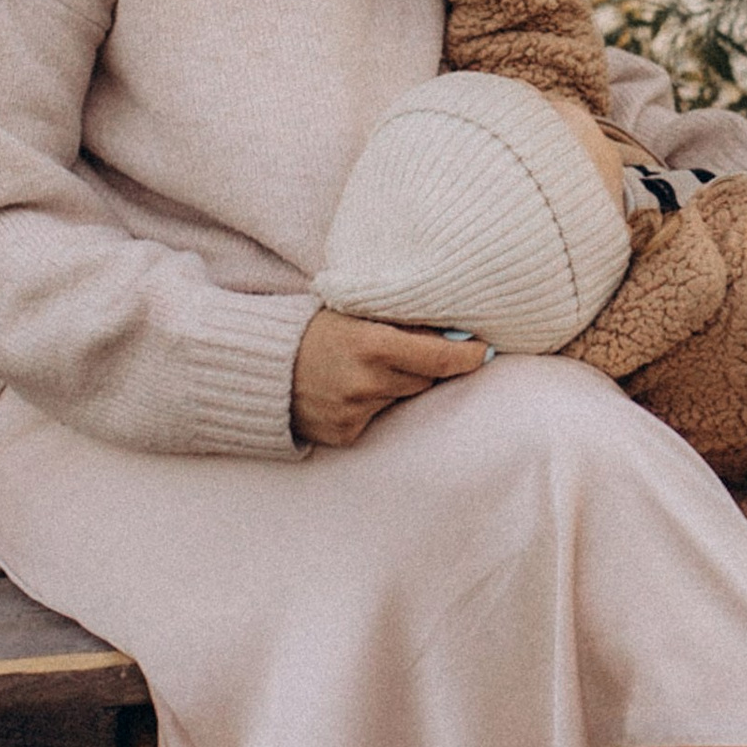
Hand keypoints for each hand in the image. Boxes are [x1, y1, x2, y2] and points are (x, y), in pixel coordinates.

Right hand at [291, 307, 484, 448]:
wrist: (262, 366)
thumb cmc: (315, 330)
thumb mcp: (356, 313)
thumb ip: (404, 323)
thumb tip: (458, 335)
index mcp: (372, 344)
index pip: (441, 358)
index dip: (468, 356)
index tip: (484, 351)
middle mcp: (366, 381)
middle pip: (426, 379)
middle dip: (422, 367)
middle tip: (396, 352)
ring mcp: (355, 411)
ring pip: (403, 399)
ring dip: (395, 386)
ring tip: (361, 370)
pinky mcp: (345, 433)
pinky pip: (379, 418)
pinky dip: (372, 406)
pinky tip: (347, 391)